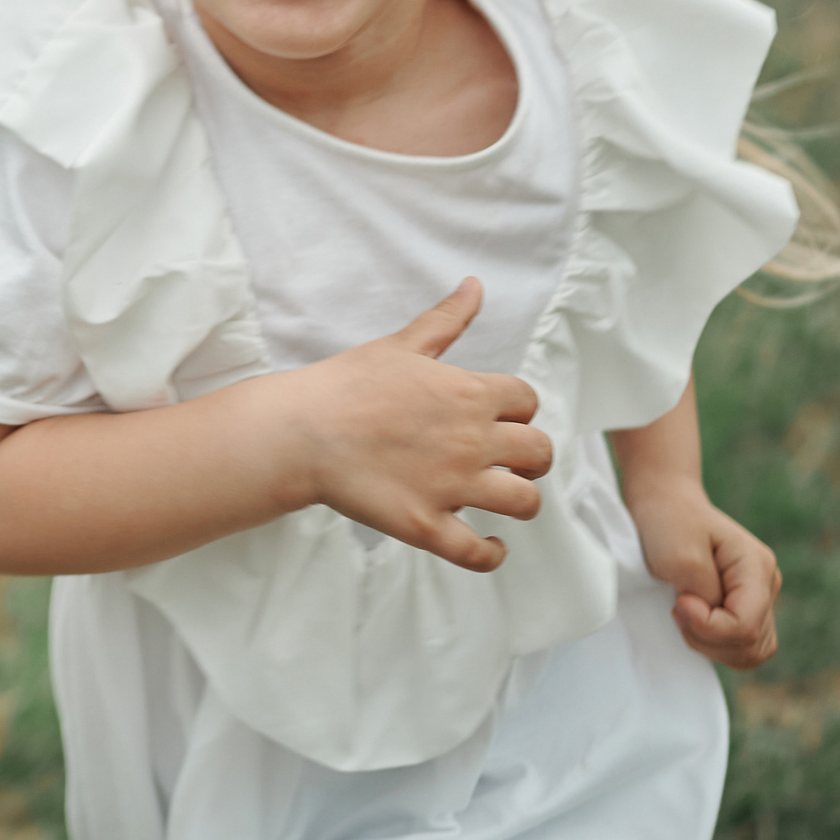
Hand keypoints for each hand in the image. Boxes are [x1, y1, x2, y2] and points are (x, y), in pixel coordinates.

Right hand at [268, 279, 554, 574]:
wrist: (300, 431)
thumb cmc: (346, 384)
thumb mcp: (402, 344)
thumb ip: (446, 319)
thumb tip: (475, 286)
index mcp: (469, 394)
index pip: (527, 401)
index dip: (517, 410)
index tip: (499, 417)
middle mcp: (472, 441)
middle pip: (539, 453)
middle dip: (530, 458)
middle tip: (505, 459)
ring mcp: (452, 487)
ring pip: (523, 502)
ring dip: (520, 500)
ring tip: (501, 498)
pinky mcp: (427, 524)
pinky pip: (479, 552)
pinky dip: (492, 553)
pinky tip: (489, 544)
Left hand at [627, 479, 780, 668]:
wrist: (665, 504)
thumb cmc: (669, 523)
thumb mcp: (678, 553)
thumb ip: (700, 591)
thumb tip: (709, 616)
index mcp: (757, 568)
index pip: (745, 626)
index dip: (708, 626)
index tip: (678, 601)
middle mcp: (767, 586)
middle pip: (752, 646)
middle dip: (708, 639)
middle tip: (678, 606)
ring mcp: (759, 600)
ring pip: (749, 653)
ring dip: (710, 645)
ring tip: (685, 612)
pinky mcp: (745, 610)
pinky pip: (740, 648)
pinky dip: (713, 644)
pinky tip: (693, 620)